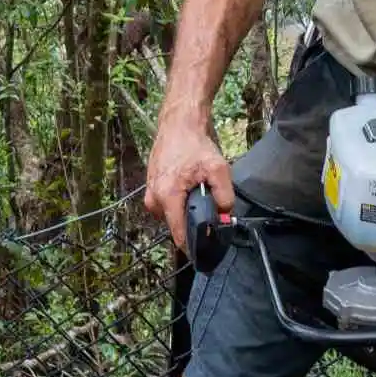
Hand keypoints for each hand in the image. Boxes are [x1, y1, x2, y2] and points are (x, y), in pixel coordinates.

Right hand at [146, 115, 232, 252]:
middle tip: (208, 208)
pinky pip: (168, 206)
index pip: (179, 235)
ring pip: (172, 216)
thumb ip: (224, 196)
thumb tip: (225, 216)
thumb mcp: (218, 168)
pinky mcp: (151, 189)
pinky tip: (189, 187)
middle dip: (193, 222)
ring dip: (186, 210)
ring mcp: (150, 194)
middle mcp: (154, 199)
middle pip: (176, 226)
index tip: (207, 252)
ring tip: (197, 192)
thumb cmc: (194, 144)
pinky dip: (179, 201)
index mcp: (167, 196)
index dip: (195, 246)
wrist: (178, 124)